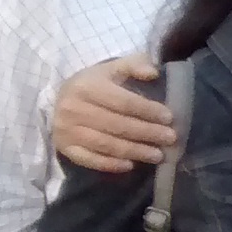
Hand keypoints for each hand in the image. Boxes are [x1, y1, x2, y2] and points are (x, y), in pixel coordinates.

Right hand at [54, 55, 171, 172]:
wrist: (60, 100)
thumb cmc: (94, 84)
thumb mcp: (112, 69)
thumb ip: (134, 65)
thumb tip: (153, 72)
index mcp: (86, 87)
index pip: (123, 102)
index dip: (148, 110)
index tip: (169, 117)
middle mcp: (73, 109)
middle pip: (117, 125)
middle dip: (147, 133)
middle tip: (170, 138)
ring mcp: (66, 130)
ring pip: (106, 144)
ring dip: (134, 151)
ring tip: (158, 155)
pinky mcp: (64, 147)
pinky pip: (89, 159)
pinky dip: (110, 164)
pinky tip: (130, 165)